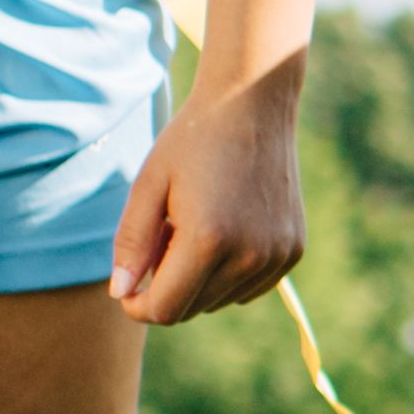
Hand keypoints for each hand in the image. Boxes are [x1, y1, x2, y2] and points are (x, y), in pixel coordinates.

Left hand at [113, 66, 307, 323]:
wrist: (254, 103)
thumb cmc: (193, 139)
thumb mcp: (149, 184)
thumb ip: (131, 242)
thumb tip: (120, 294)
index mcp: (208, 240)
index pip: (165, 310)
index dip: (138, 305)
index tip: (128, 286)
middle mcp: (249, 256)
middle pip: (192, 309)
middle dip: (166, 287)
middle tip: (162, 238)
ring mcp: (276, 256)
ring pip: (220, 301)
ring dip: (198, 281)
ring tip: (194, 228)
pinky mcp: (293, 251)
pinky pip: (248, 288)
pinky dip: (228, 275)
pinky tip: (224, 232)